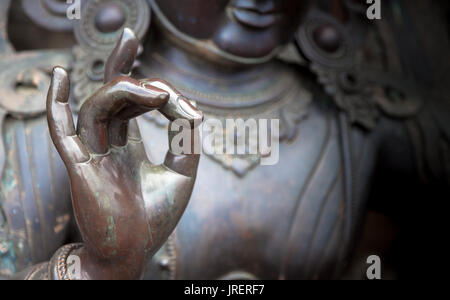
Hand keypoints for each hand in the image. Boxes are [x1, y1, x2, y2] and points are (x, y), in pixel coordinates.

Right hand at [46, 28, 202, 279]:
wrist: (132, 254)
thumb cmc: (155, 218)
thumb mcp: (182, 173)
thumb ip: (187, 139)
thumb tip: (191, 106)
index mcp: (126, 146)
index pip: (131, 105)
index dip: (153, 90)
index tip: (184, 103)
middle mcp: (106, 144)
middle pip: (110, 96)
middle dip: (122, 66)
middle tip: (135, 39)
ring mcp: (91, 153)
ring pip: (97, 107)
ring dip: (123, 89)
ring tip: (155, 91)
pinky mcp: (79, 166)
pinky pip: (61, 130)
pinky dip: (56, 103)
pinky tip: (58, 74)